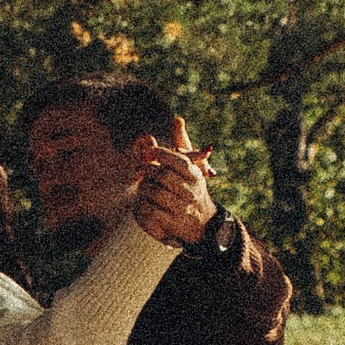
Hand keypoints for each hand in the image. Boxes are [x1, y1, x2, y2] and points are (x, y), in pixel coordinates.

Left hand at [129, 121, 218, 246]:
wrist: (204, 224)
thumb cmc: (192, 188)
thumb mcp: (191, 166)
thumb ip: (181, 143)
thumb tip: (177, 119)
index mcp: (194, 174)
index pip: (176, 159)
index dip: (159, 154)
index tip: (147, 153)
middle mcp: (190, 190)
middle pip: (161, 175)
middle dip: (147, 171)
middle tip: (140, 170)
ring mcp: (182, 208)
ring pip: (154, 192)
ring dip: (143, 188)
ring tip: (142, 186)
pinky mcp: (172, 223)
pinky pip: (149, 210)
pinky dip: (142, 204)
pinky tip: (142, 201)